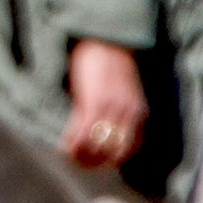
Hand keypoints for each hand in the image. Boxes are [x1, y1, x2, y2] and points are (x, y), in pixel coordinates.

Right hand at [62, 38, 148, 173]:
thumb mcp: (121, 91)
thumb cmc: (110, 61)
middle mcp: (129, 113)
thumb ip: (117, 110)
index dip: (112, 159)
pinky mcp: (94, 102)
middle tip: (81, 163)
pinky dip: (73, 143)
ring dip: (83, 156)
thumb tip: (101, 129)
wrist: (106, 39)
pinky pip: (83, 132)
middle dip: (97, 163)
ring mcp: (112, 109)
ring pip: (98, 147)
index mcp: (138, 111)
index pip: (131, 148)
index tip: (98, 161)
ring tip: (70, 155)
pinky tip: (64, 145)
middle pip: (115, 153)